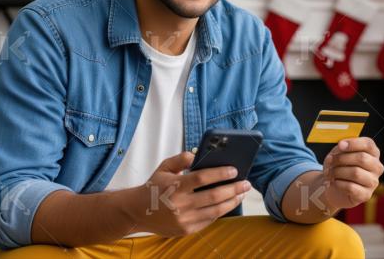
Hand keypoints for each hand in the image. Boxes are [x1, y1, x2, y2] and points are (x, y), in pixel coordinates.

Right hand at [125, 151, 250, 236]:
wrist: (137, 212)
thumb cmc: (154, 187)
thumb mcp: (163, 168)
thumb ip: (180, 159)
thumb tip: (196, 154)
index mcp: (175, 186)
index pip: (202, 178)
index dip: (220, 174)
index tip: (234, 170)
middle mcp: (180, 204)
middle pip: (214, 196)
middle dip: (234, 189)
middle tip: (246, 183)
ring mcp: (184, 219)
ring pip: (216, 210)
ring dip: (232, 201)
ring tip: (241, 193)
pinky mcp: (186, 230)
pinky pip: (209, 220)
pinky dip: (220, 211)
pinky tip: (228, 203)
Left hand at [321, 137, 383, 210]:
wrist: (335, 187)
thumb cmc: (340, 166)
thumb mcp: (340, 153)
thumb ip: (342, 147)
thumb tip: (342, 145)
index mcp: (373, 153)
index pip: (368, 145)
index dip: (354, 143)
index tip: (340, 145)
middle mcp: (377, 167)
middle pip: (362, 158)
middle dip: (342, 158)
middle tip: (330, 161)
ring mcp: (373, 182)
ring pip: (356, 173)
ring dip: (338, 171)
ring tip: (329, 173)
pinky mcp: (366, 195)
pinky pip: (351, 187)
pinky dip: (339, 183)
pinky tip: (334, 182)